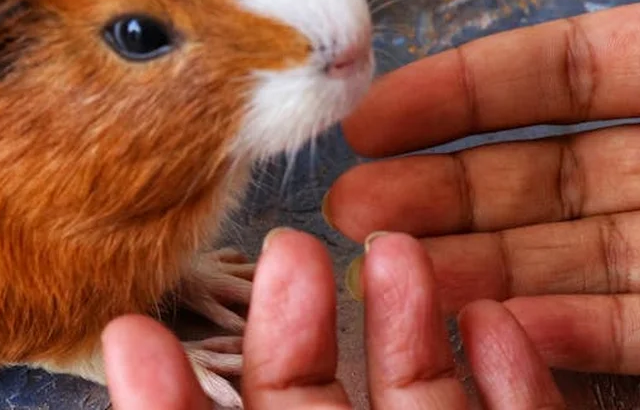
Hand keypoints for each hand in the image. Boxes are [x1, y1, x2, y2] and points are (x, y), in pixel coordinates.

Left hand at [100, 229, 564, 408]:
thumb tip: (120, 350)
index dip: (176, 402)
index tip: (133, 327)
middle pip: (319, 404)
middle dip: (294, 328)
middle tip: (286, 246)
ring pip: (427, 402)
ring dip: (409, 324)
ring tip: (395, 247)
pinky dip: (520, 378)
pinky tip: (497, 317)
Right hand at [325, 0, 639, 375]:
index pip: (572, 71)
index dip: (467, 92)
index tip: (381, 115)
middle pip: (565, 173)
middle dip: (453, 192)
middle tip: (359, 208)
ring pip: (603, 261)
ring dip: (499, 273)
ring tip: (403, 279)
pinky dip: (591, 336)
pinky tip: (508, 332)